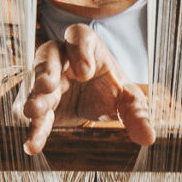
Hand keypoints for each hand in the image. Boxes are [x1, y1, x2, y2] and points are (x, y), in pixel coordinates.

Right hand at [22, 20, 156, 155]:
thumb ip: (136, 114)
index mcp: (86, 48)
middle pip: (48, 56)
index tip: (85, 71)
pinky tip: (33, 144)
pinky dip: (33, 129)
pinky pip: (33, 113)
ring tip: (32, 112)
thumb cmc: (110, 89)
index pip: (78, 36)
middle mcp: (61, 59)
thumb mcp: (127, 99)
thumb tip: (148, 138)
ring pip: (35, 84)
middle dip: (46, 70)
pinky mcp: (39, 103)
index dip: (79, 50)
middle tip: (47, 85)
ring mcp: (46, 80)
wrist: (92, 101)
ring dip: (34, 97)